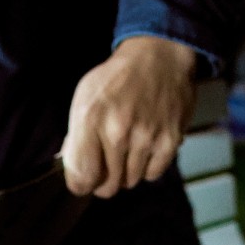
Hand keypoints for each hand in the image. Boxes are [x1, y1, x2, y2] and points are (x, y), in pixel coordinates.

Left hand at [63, 36, 197, 198]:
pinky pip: (152, 174)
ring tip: (128, 149)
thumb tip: (75, 169)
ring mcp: (145, 138)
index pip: (81, 179)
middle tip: (107, 168)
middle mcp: (117, 132)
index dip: (81, 185)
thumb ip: (76, 135)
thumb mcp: (84, 97)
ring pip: (130, 182)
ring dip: (127, 172)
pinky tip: (145, 147)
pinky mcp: (169, 141)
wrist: (159, 56)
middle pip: (108, 187)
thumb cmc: (118, 78)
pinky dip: (148, 167)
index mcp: (90, 119)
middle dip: (104, 181)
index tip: (85, 180)